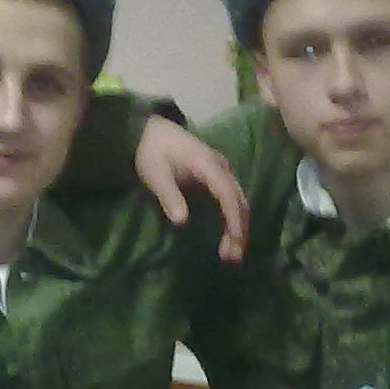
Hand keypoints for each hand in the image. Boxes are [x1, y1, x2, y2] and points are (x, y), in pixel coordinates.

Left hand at [136, 115, 248, 262]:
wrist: (150, 131)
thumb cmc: (152, 151)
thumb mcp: (155, 174)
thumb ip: (169, 195)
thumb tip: (182, 221)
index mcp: (207, 165)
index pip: (227, 193)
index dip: (233, 217)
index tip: (235, 239)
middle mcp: (220, 167)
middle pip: (238, 200)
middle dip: (239, 229)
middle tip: (233, 257)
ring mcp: (220, 171)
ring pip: (237, 201)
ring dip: (237, 227)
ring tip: (230, 254)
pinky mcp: (216, 177)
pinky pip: (230, 199)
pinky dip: (232, 219)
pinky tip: (228, 237)